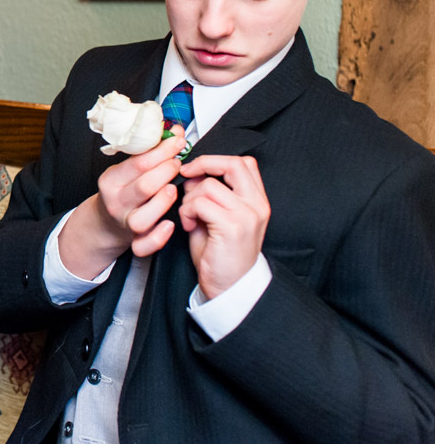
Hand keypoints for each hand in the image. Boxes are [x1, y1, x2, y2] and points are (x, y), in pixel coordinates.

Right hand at [58, 127, 186, 278]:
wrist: (107, 221)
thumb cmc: (124, 190)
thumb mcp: (127, 169)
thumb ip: (149, 152)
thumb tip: (175, 130)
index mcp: (111, 180)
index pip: (138, 163)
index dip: (162, 150)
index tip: (178, 141)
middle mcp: (116, 202)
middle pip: (144, 187)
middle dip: (166, 172)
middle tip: (178, 163)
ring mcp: (126, 223)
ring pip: (144, 218)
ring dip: (163, 202)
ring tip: (173, 189)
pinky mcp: (134, 241)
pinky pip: (145, 245)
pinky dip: (159, 237)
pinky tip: (169, 224)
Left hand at [178, 155, 270, 300]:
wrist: (229, 286)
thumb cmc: (221, 252)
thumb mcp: (218, 216)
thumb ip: (210, 193)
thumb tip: (193, 173)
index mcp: (257, 200)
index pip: (244, 163)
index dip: (216, 159)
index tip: (196, 168)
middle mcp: (257, 205)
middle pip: (233, 164)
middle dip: (204, 164)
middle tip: (187, 175)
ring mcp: (246, 215)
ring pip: (208, 185)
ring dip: (189, 198)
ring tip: (190, 216)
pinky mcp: (232, 227)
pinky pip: (200, 203)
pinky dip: (187, 212)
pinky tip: (190, 227)